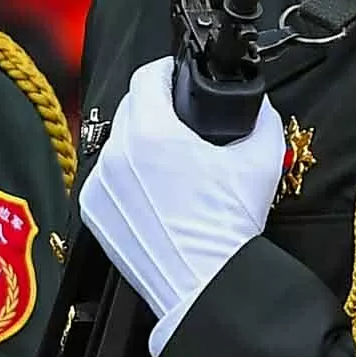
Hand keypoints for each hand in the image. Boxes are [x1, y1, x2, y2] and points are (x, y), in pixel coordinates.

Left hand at [77, 55, 285, 356]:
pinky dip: (125, 176)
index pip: (147, 76)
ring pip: (117, 143)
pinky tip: (153, 191)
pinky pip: (107, 177)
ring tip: (169, 161)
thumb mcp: (260, 160)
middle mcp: (117, 155)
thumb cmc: (227, 228)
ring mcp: (100, 185)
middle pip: (131, 107)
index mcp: (152, 133)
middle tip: (181, 121)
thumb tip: (259, 106)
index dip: (167, 70)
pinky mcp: (94, 212)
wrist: (206, 285)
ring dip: (139, 142)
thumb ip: (262, 118)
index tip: (178, 77)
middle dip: (155, 106)